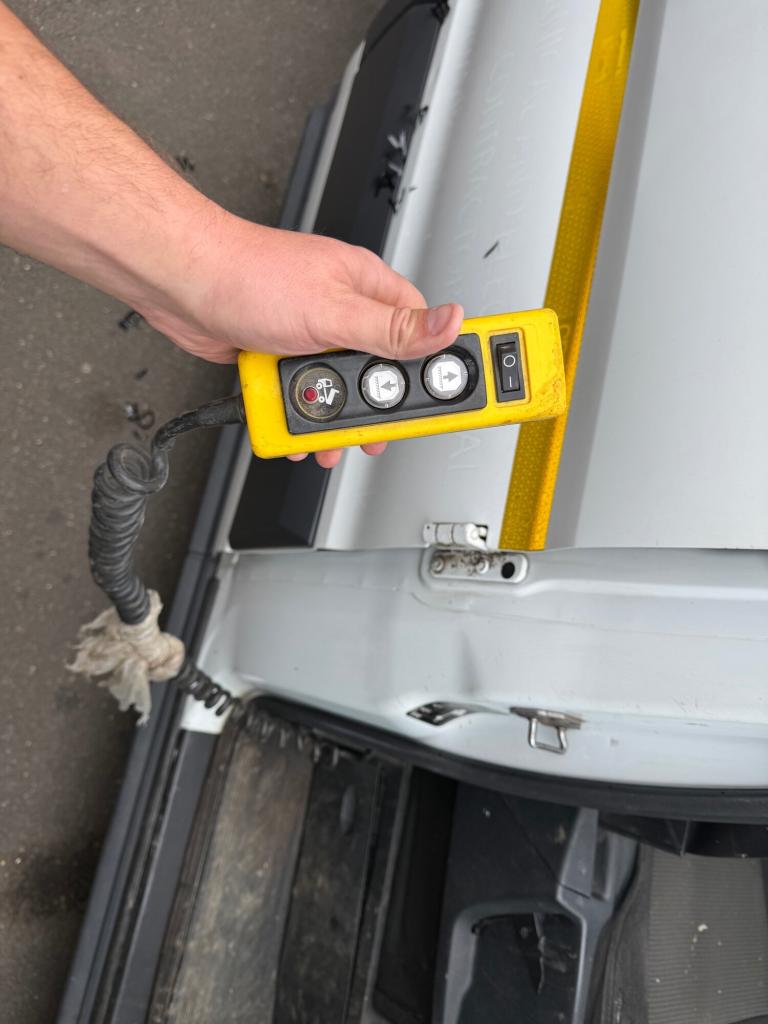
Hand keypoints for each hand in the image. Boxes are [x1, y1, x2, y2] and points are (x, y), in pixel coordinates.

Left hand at [138, 211, 463, 466]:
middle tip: (376, 435)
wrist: (182, 283)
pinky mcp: (282, 355)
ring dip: (333, 418)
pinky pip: (303, 394)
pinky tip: (294, 428)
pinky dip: (299, 414)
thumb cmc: (248, 275)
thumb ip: (393, 328)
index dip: (438, 364)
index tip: (456, 393)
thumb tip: (449, 323)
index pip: (420, 330)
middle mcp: (342, 311)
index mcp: (366, 288)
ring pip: (339, 388)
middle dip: (377, 408)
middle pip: (380, 371)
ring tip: (327, 442)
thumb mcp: (334, 311)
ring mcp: (311, 335)